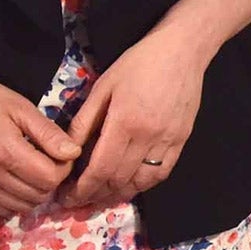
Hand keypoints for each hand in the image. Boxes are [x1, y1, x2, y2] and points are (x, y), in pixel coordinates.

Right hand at [0, 71, 81, 217]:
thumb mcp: (22, 108)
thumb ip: (48, 133)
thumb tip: (73, 152)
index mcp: (5, 150)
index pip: (49, 178)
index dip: (64, 168)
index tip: (64, 154)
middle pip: (37, 195)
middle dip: (52, 181)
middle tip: (51, 161)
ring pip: (20, 206)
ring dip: (35, 193)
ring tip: (35, 170)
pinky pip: (0, 209)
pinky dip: (16, 200)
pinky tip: (19, 181)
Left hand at [62, 27, 209, 208]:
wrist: (183, 50)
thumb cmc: (139, 63)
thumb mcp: (103, 86)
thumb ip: (84, 121)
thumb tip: (67, 151)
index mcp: (125, 122)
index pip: (101, 169)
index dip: (83, 189)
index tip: (67, 197)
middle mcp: (148, 136)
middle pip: (119, 180)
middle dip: (96, 195)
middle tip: (79, 199)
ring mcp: (169, 140)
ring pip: (141, 182)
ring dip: (119, 194)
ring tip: (102, 196)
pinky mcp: (182, 139)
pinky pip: (162, 172)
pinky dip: (143, 184)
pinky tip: (131, 184)